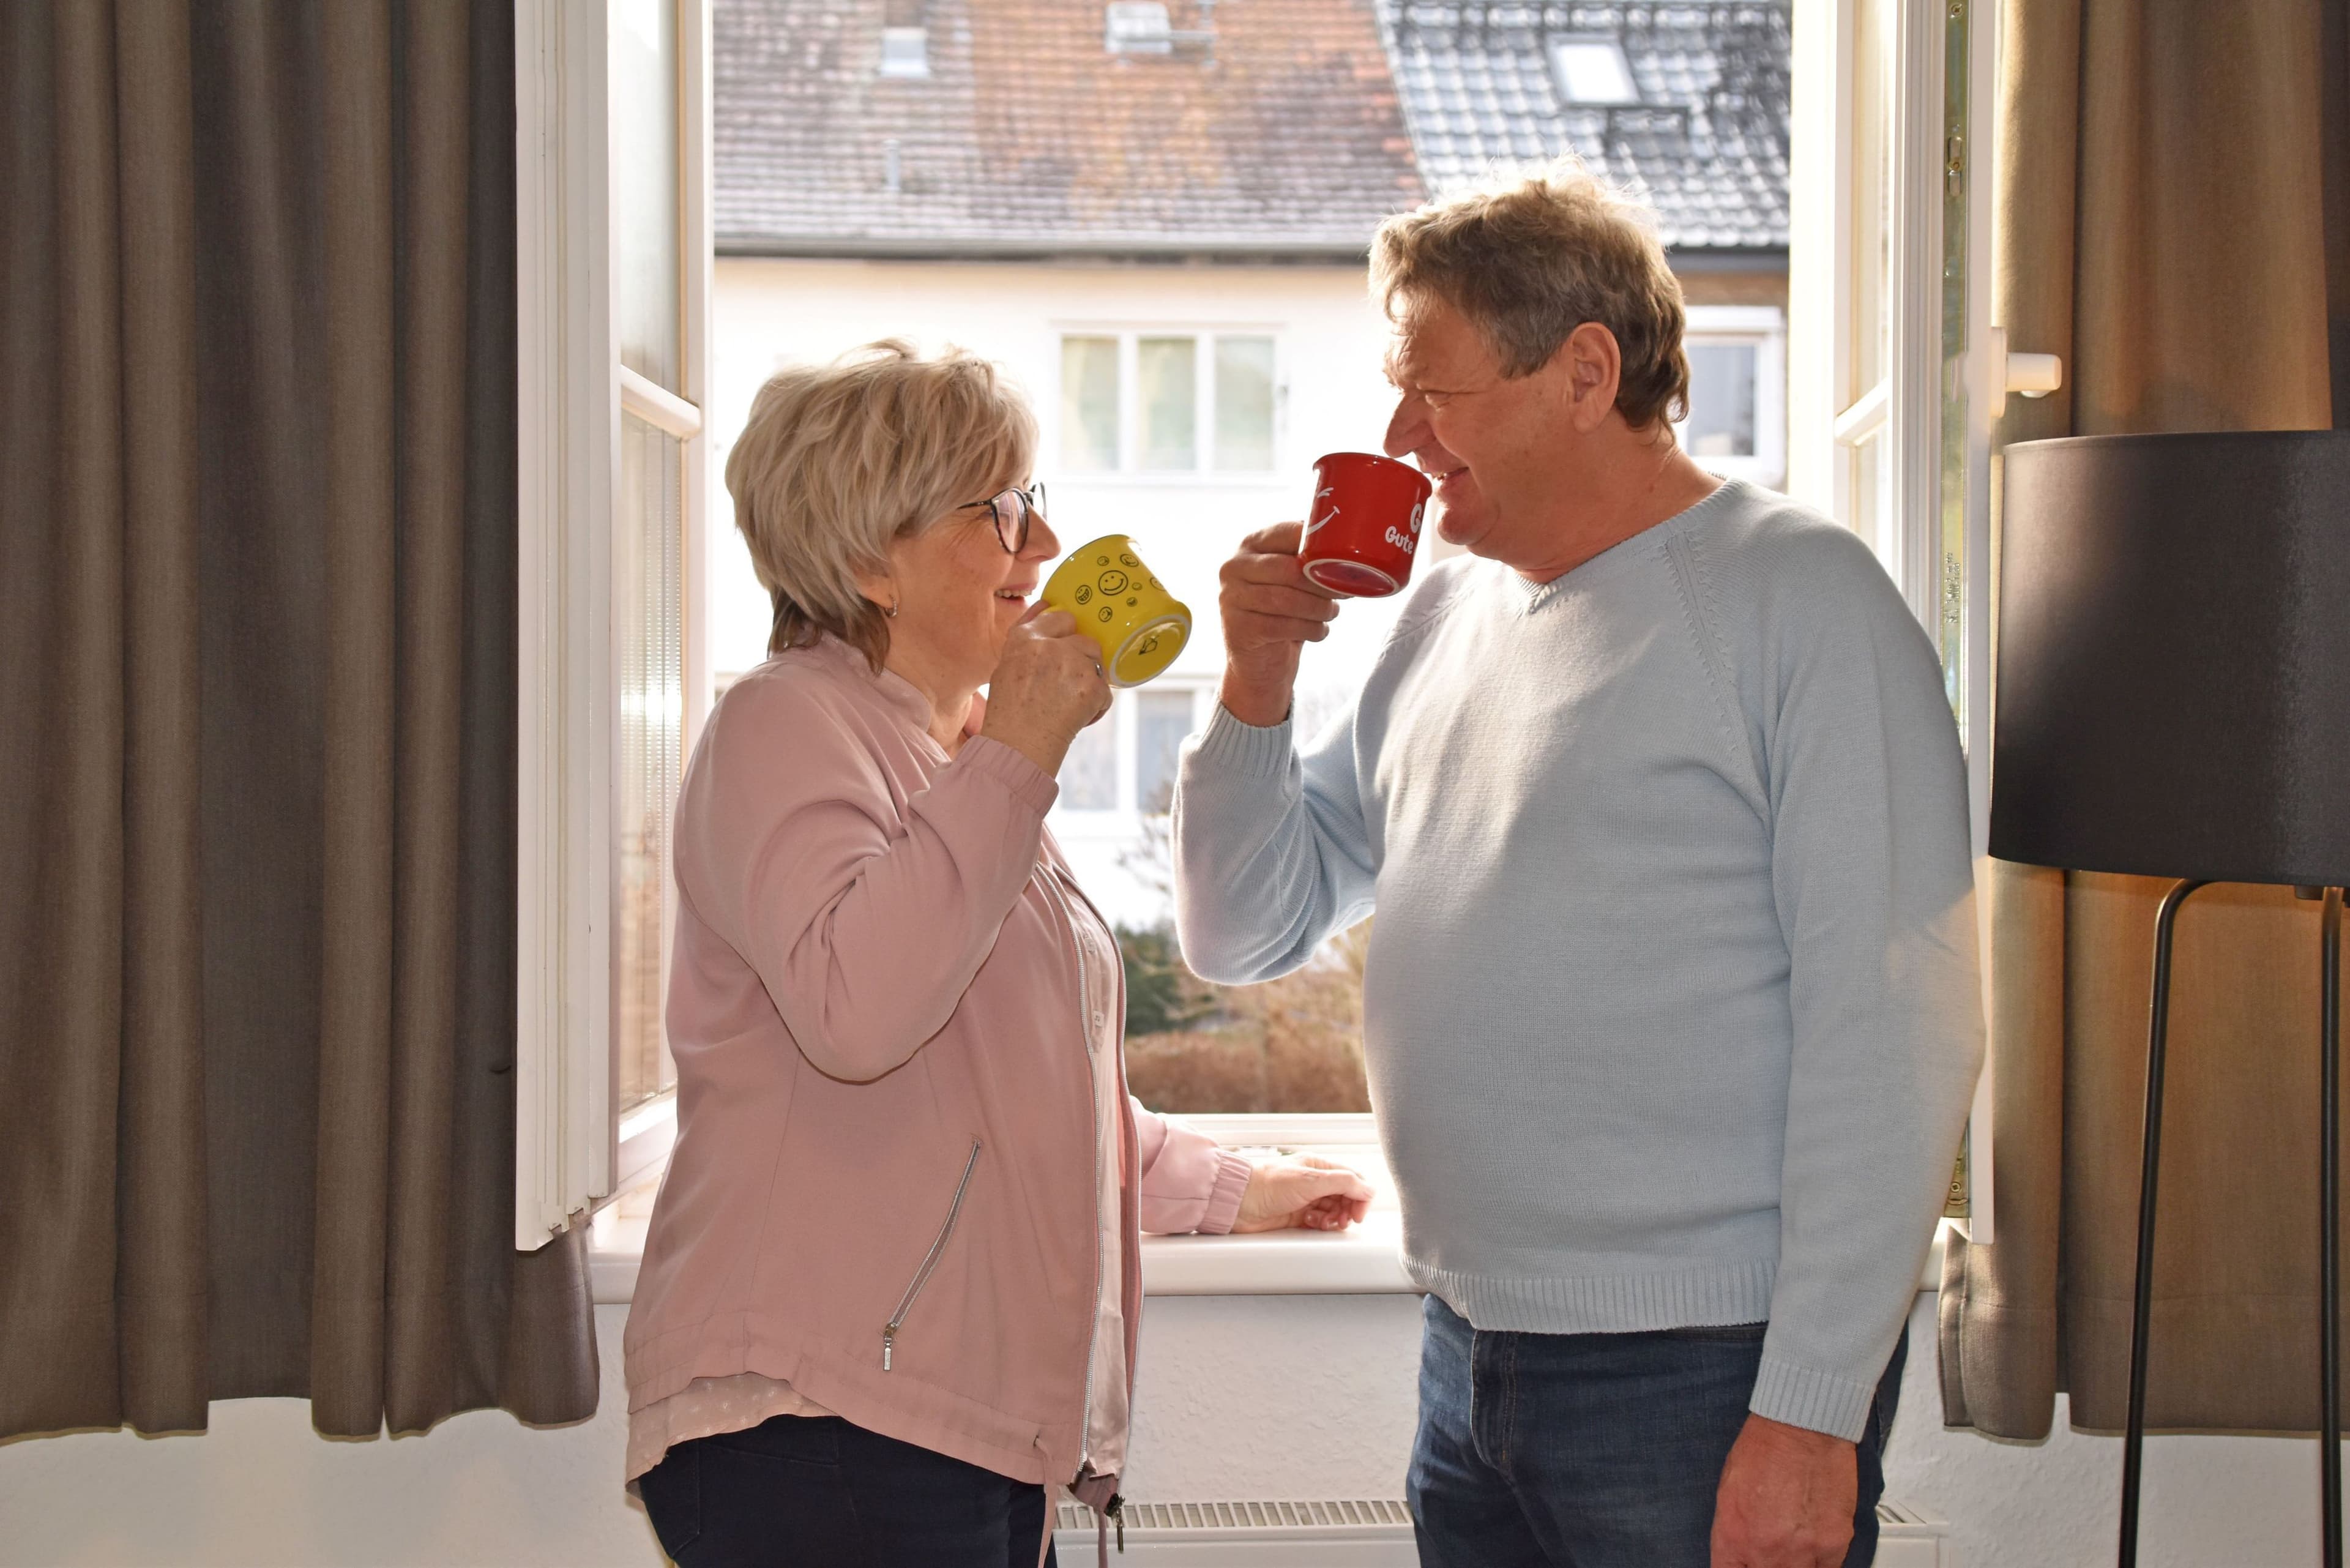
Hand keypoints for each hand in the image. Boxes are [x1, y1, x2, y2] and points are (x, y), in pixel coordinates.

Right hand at [981, 609, 1110, 775]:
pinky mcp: (1092, 686)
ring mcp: (1072, 663)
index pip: (1057, 615)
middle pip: (1083, 636)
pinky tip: (1076, 718)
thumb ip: (1028, 640)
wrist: (1018, 747)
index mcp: (1024, 638)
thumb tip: (1046, 607)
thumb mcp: (1006, 667)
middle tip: (1067, 682)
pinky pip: (1104, 691)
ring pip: (1096, 662)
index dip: (1064, 632)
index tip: (1064, 645)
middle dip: (1081, 655)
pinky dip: (1095, 706)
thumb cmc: (1008, 713)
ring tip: (1068, 704)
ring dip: (1089, 680)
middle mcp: (1049, 644)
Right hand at [1216, 523, 1341, 727]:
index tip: (1345, 558)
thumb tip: (1359, 547)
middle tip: (1345, 591)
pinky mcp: (1238, 629)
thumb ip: (1309, 559)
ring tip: (1332, 613)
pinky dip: (1310, 629)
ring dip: (1318, 608)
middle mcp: (1234, 568)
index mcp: (1250, 545)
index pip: (1287, 533)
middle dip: (1322, 582)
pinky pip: (1282, 626)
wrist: (1259, 661)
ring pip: (1286, 600)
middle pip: (1287, 570)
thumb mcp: (1292, 580)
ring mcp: (1231, 599)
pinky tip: (1320, 631)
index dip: (1320, 546)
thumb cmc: (1283, 612)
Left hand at [1231, 1153, 1374, 1233]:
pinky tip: (1310, 1222)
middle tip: (1342, 1221)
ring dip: (1334, 1218)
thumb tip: (1368, 1189)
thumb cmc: (1267, 1184)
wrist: (1238, 1201)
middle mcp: (1313, 1181)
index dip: (1360, 1196)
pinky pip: (1319, 1221)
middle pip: (1345, 1196)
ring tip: (1324, 1222)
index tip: (1358, 1213)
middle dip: (1347, 1210)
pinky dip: (1320, 1224)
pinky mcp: (1296, 1215)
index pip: (1352, 1179)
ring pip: (1333, 1210)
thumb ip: (1343, 1183)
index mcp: (1319, 1166)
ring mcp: (1305, 1198)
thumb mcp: (1311, 1180)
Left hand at [1710, 1413, 1857, 1567]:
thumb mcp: (1728, 1491)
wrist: (1803, 1428)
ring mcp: (1803, 1552)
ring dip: (1794, 1563)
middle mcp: (1767, 1552)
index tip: (1744, 1562)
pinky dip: (1820, 1561)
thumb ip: (1733, 1532)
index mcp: (1733, 1537)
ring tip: (1793, 1544)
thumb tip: (1738, 1553)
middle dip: (1765, 1564)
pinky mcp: (1834, 1545)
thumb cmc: (1764, 1448)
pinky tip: (1814, 1544)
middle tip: (1772, 1546)